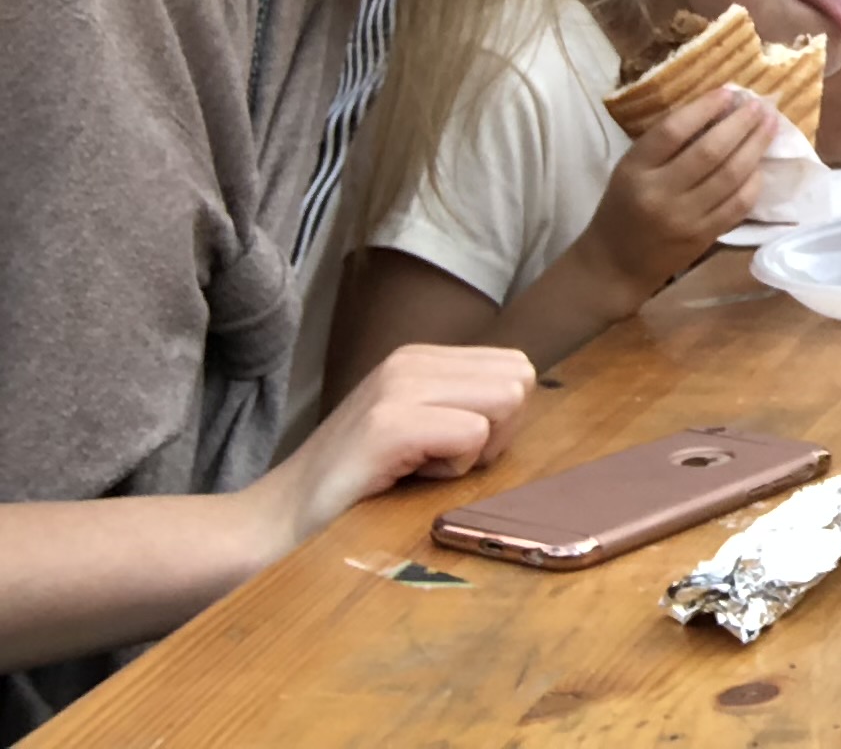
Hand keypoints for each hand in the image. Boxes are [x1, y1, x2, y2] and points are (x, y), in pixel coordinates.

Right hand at [248, 344, 533, 555]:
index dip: (500, 419)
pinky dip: (454, 469)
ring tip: (423, 468)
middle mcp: (410, 361)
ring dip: (476, 450)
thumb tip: (525, 398)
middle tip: (443, 461)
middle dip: (498, 431)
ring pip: (505, 400)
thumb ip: (464, 405)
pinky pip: (472, 434)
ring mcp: (398, 388)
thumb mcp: (417, 428)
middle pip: (519, 378)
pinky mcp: (388, 425)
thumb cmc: (357, 485)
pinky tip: (408, 479)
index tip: (452, 449)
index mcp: (421, 358)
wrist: (276, 522)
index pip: (516, 367)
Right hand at [580, 84, 779, 307]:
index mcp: (634, 170)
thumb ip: (665, 144)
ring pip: (731, 176)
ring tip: (770, 125)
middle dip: (741, 123)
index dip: (705, 107)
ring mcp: (684, 218)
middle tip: (761, 105)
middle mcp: (659, 193)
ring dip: (756, 146)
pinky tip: (762, 165)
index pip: (673, 131)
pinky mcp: (703, 237)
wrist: (616, 265)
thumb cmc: (624, 207)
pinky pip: (738, 204)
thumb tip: (716, 109)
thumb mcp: (630, 169)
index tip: (729, 91)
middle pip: (710, 151)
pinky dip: (754, 181)